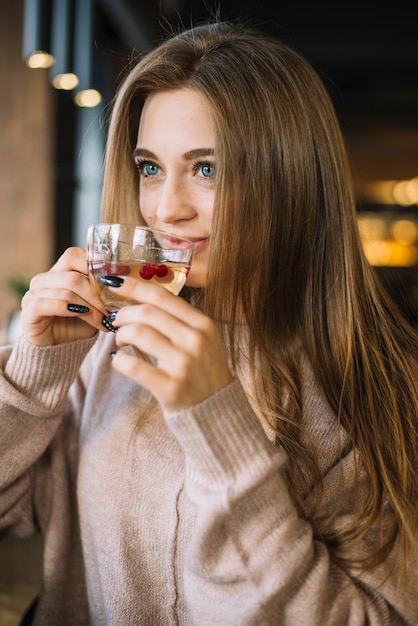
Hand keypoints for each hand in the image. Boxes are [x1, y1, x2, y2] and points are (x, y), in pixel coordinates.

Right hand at [20, 247, 107, 345]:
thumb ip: (102, 292)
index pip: (74, 256)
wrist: (58, 350)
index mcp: (59, 272)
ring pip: (66, 292)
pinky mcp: (29, 310)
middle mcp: (44, 279)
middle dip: (97, 294)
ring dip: (88, 307)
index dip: (95, 264)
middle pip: (74, 276)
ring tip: (103, 319)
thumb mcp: (94, 306)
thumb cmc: (77, 325)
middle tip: (111, 309)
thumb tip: (122, 282)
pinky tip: (82, 315)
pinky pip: (47, 304)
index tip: (116, 278)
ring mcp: (34, 293)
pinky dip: (68, 309)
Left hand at [107, 277, 233, 411]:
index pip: (163, 296)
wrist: (218, 413)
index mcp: (203, 324)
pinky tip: (119, 360)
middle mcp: (195, 341)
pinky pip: (134, 366)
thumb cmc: (204, 373)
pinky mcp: (171, 388)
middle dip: (124, 313)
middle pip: (147, 313)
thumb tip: (141, 300)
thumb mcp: (203, 340)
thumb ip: (180, 320)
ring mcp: (184, 364)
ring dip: (121, 334)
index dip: (135, 287)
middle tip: (116, 320)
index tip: (116, 283)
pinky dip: (119, 360)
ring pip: (139, 334)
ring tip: (121, 341)